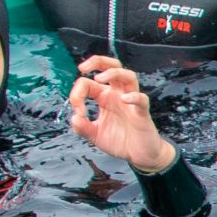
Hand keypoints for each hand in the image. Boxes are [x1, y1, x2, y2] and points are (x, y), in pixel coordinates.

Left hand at [69, 56, 176, 172]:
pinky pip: (141, 99)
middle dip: (97, 61)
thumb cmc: (120, 141)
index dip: (77, 95)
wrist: (139, 155)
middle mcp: (117, 94)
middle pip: (111, 66)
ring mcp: (131, 101)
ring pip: (127, 75)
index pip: (87, 84)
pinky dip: (133, 96)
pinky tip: (124, 98)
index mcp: (104, 97)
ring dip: (113, 72)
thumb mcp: (95, 136)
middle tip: (83, 67)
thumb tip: (74, 118)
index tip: (78, 113)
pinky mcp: (142, 112)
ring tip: (100, 78)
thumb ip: (83, 128)